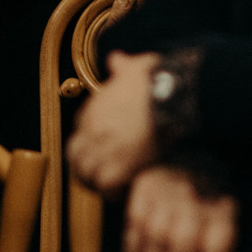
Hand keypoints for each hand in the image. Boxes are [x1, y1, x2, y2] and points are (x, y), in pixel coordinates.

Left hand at [68, 51, 158, 191]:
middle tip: (103, 177)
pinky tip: (125, 191)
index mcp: (94, 108)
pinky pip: (106, 187)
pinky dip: (114, 192)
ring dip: (100, 182)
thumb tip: (115, 59)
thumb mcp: (137, 66)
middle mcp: (92, 129)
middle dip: (86, 168)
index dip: (93, 145)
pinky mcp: (117, 167)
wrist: (174, 96)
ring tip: (115, 188)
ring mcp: (102, 148)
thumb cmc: (160, 80)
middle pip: (76, 157)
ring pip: (87, 174)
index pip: (80, 134)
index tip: (106, 151)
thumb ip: (122, 66)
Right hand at [123, 167, 238, 251]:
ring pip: (156, 238)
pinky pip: (133, 224)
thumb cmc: (209, 192)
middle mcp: (196, 197)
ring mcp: (168, 190)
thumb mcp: (227, 211)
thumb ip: (218, 245)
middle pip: (183, 246)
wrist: (187, 148)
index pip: (217, 250)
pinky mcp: (144, 187)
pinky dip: (131, 250)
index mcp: (223, 207)